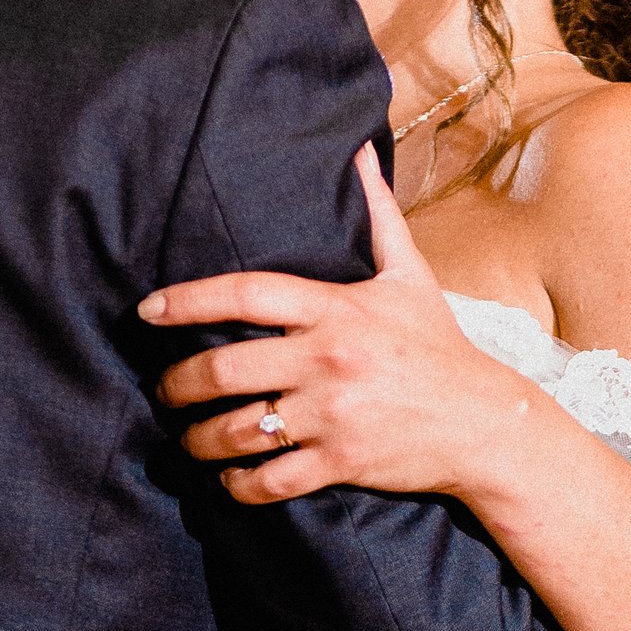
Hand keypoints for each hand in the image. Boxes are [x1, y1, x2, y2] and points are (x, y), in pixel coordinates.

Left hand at [140, 150, 537, 505]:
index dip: (188, 301)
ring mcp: (332, 415)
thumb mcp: (410, 273)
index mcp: (336, 309)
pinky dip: (238, 485)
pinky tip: (227, 479)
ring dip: (197, 440)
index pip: (246, 294)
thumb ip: (377, 211)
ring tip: (187, 438)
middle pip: (222, 369)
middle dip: (177, 384)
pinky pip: (268, 481)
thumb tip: (362, 146)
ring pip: (236, 431)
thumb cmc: (437, 345)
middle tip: (164, 390)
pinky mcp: (340, 462)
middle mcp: (327, 360)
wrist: (483, 422)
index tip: (148, 310)